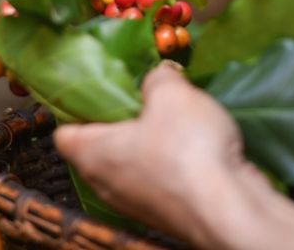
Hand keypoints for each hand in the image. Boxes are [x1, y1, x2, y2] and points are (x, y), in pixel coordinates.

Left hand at [55, 62, 293, 249]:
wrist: (230, 210)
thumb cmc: (186, 148)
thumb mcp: (171, 93)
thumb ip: (158, 79)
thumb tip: (158, 76)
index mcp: (89, 154)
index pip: (63, 133)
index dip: (77, 111)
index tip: (102, 93)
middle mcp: (103, 184)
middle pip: (99, 148)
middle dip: (120, 124)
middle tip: (145, 102)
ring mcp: (133, 204)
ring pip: (131, 167)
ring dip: (150, 146)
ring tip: (177, 123)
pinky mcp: (164, 216)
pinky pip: (160, 183)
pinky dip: (172, 167)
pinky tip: (197, 151)